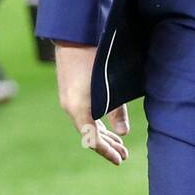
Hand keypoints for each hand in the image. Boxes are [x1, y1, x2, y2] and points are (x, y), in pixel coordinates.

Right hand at [54, 42, 129, 164]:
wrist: (74, 34)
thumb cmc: (95, 57)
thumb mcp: (110, 85)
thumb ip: (117, 110)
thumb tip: (124, 133)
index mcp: (78, 108)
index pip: (92, 138)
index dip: (107, 151)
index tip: (120, 160)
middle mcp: (70, 106)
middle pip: (90, 133)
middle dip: (108, 145)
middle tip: (125, 155)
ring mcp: (69, 98)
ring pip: (87, 123)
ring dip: (103, 134)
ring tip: (119, 143)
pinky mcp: (71, 91)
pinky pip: (84, 114)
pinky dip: (96, 122)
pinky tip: (107, 125)